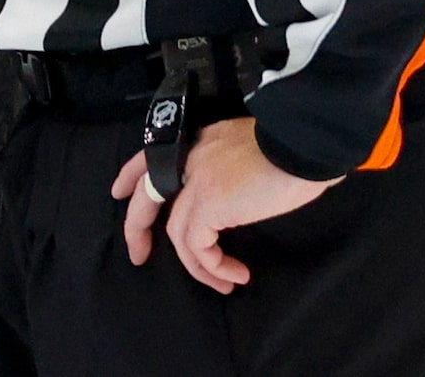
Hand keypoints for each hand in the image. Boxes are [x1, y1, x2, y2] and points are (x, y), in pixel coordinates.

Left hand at [111, 120, 337, 294]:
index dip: (130, 175)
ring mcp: (196, 180)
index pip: (151, 154)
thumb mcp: (252, 149)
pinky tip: (236, 275)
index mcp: (200, 141)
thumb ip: (231, 166)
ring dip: (196, 266)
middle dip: (136, 227)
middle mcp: (190, 157)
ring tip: (223, 284)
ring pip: (175, 231)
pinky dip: (213, 268)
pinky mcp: (208, 204)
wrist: (305, 141)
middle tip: (138, 255)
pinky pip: (197, 247)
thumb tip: (238, 195)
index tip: (119, 192)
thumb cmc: (295, 147)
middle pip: (146, 194)